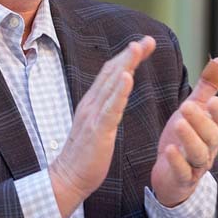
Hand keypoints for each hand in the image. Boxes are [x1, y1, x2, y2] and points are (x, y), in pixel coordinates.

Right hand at [50, 36, 155, 217]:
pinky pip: (110, 108)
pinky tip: (128, 77)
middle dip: (131, 54)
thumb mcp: (96, 125)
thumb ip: (106, 108)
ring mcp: (93, 116)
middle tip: (148, 39)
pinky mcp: (97, 130)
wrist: (68, 177)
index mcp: (92, 102)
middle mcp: (91, 104)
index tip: (144, 44)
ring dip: (126, 64)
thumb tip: (117, 94)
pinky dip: (120, 91)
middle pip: (112, 72)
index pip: (111, 73)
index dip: (127, 56)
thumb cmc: (85, 155)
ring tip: (138, 47)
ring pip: (111, 84)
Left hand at [150, 57, 217, 207]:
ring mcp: (196, 164)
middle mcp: (209, 147)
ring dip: (190, 138)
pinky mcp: (182, 178)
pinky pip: (183, 171)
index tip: (212, 99)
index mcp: (213, 128)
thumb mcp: (196, 108)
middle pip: (211, 135)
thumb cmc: (186, 136)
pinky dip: (177, 161)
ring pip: (199, 153)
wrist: (173, 174)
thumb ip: (209, 86)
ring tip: (178, 123)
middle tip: (187, 106)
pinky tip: (169, 149)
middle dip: (201, 120)